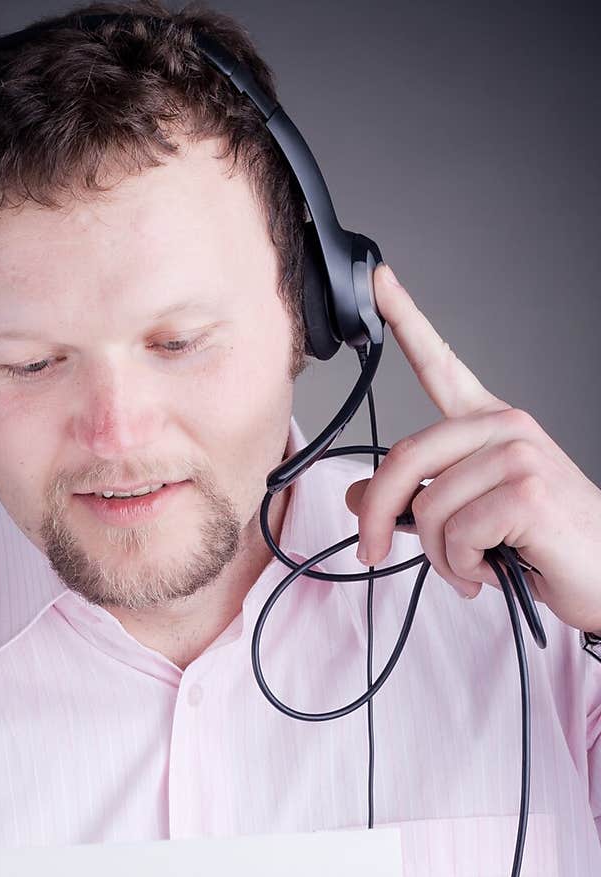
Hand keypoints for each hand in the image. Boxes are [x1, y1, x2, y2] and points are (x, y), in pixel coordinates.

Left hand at [344, 262, 600, 632]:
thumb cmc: (543, 544)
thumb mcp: (469, 519)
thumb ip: (418, 500)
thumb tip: (358, 497)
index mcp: (491, 425)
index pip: (442, 365)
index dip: (406, 321)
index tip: (380, 282)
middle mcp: (506, 427)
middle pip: (405, 458)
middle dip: (377, 516)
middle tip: (371, 551)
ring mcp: (519, 454)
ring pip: (428, 507)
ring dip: (439, 554)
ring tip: (471, 565)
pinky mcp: (526, 491)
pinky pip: (456, 534)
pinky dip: (462, 566)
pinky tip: (491, 569)